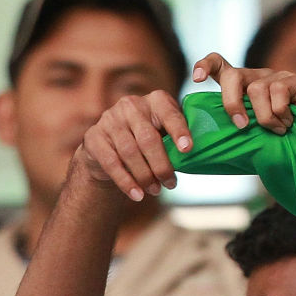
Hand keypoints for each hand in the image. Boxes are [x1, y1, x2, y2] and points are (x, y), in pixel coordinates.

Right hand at [76, 90, 191, 201]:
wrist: (110, 147)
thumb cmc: (149, 141)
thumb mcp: (165, 134)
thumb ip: (179, 140)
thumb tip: (202, 158)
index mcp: (155, 100)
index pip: (169, 114)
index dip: (179, 131)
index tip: (188, 150)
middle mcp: (131, 105)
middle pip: (148, 138)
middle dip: (161, 165)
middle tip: (171, 184)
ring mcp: (109, 119)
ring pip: (129, 152)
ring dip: (145, 176)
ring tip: (156, 191)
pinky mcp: (94, 137)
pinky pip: (111, 162)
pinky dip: (126, 181)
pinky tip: (137, 194)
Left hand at [192, 52, 295, 134]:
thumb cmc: (280, 144)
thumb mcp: (251, 135)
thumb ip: (235, 125)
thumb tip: (204, 135)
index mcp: (245, 88)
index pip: (221, 65)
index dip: (206, 66)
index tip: (196, 80)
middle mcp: (261, 78)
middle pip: (233, 76)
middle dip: (231, 102)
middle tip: (241, 126)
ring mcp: (282, 76)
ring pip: (256, 89)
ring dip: (265, 117)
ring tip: (278, 130)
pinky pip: (278, 91)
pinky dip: (281, 114)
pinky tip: (291, 123)